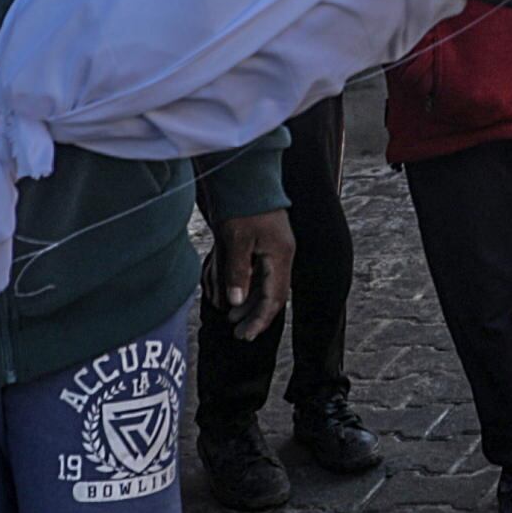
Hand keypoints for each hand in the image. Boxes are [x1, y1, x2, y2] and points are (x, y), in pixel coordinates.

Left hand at [213, 211, 292, 340]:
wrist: (247, 176)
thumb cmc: (243, 205)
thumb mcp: (237, 239)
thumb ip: (237, 272)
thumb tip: (236, 302)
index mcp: (280, 256)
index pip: (275, 298)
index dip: (260, 320)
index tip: (244, 336)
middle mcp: (281, 255)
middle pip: (272, 295)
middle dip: (254, 315)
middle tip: (235, 330)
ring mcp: (274, 249)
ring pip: (265, 285)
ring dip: (248, 301)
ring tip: (230, 314)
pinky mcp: (264, 243)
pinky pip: (259, 273)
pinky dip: (247, 286)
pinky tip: (233, 292)